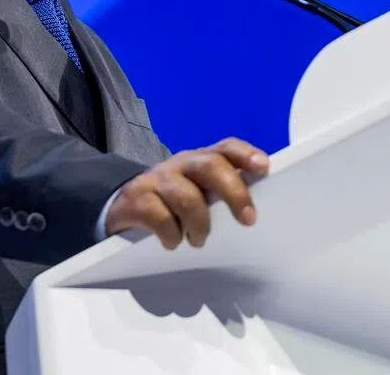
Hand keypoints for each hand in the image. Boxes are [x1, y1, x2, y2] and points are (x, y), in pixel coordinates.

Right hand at [104, 137, 268, 248]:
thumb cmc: (173, 203)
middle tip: (247, 220)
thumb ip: (222, 194)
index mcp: (200, 161)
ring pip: (186, 196)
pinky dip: (172, 235)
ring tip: (198, 240)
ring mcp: (157, 179)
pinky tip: (172, 242)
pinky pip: (160, 217)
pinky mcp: (137, 198)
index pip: (224, 147)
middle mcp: (180, 164)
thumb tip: (256, 211)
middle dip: (233, 192)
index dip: (244, 154)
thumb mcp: (199, 194)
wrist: (126, 207)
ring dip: (199, 224)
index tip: (264, 167)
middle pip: (209, 165)